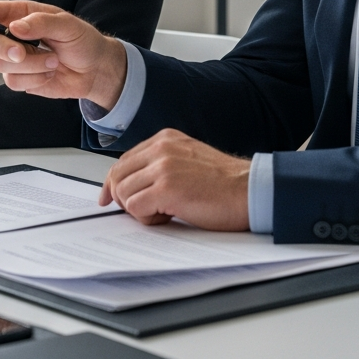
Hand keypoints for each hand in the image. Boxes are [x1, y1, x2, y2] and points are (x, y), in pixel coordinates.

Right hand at [0, 0, 127, 109]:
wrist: (94, 70)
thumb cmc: (82, 41)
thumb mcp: (67, 25)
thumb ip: (41, 23)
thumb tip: (16, 27)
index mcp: (21, 14)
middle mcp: (13, 35)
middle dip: (5, 49)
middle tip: (25, 53)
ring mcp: (15, 58)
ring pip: (2, 65)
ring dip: (31, 66)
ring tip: (53, 62)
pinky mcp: (21, 78)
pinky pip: (14, 83)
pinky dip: (34, 81)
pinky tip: (49, 75)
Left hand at [98, 129, 249, 230]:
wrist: (249, 190)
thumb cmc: (225, 183)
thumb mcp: (188, 159)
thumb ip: (162, 164)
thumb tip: (135, 184)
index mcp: (165, 139)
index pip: (124, 160)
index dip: (114, 182)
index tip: (109, 196)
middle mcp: (161, 148)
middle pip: (117, 174)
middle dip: (121, 197)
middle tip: (138, 211)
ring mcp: (162, 167)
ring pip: (123, 192)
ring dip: (138, 210)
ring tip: (163, 213)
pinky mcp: (166, 188)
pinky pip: (135, 207)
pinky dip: (146, 219)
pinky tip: (167, 217)